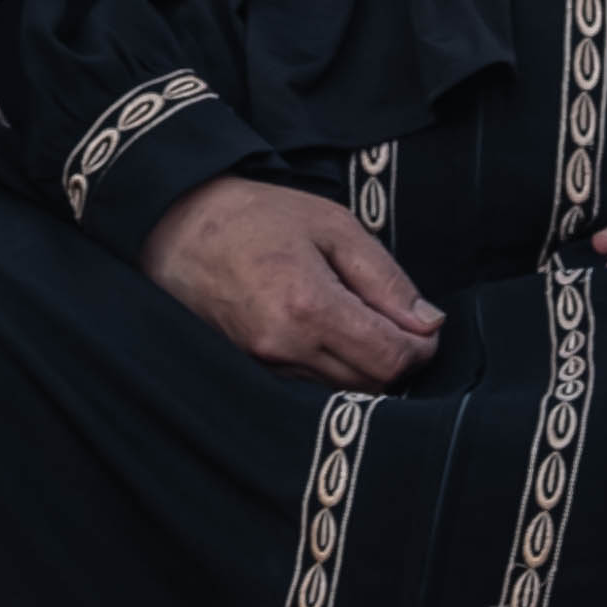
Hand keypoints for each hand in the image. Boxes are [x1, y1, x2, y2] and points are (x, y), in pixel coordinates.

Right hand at [144, 177, 445, 388]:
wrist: (178, 227)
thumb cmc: (256, 217)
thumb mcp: (333, 226)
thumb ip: (385, 278)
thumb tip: (428, 322)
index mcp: (308, 306)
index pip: (389, 358)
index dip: (420, 348)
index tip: (426, 326)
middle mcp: (284, 347)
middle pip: (370, 383)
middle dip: (397, 358)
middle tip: (401, 322)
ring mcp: (263, 365)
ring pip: (341, 389)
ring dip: (365, 365)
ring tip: (363, 321)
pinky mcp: (251, 370)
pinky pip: (310, 385)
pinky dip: (333, 367)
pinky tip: (332, 334)